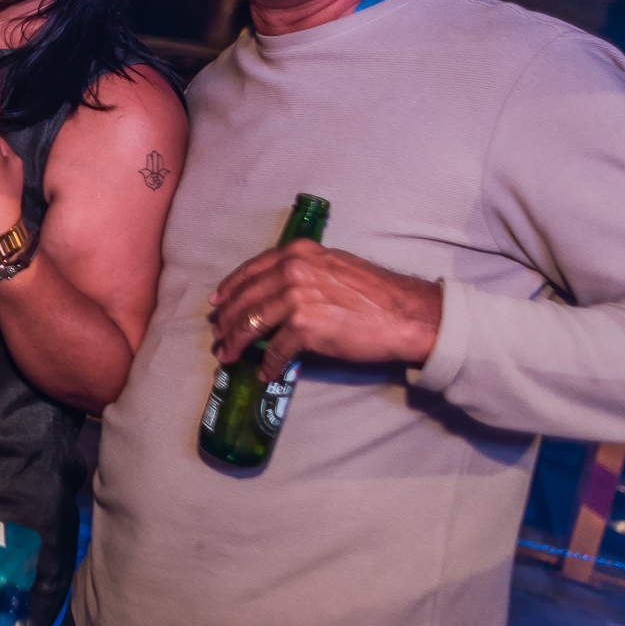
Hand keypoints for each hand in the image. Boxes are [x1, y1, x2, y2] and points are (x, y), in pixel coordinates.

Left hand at [207, 238, 441, 378]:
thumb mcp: (333, 266)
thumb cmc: (376, 293)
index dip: (230, 288)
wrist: (407, 315)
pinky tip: (265, 372)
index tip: (217, 302)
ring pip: (252, 324)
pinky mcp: (304, 327)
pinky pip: (276, 350)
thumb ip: (302, 272)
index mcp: (298, 253)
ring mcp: (296, 299)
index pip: (251, 270)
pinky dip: (268, 364)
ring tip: (228, 356)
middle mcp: (292, 271)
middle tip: (217, 335)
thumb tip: (276, 292)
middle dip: (227, 320)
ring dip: (236, 343)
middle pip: (246, 298)